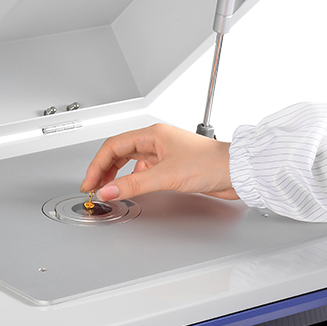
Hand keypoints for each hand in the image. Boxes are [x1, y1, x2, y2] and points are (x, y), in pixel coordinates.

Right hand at [80, 123, 238, 201]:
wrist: (236, 172)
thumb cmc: (211, 163)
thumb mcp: (166, 175)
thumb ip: (134, 185)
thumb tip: (110, 190)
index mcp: (153, 135)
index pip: (113, 146)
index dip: (97, 165)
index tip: (90, 183)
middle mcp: (157, 142)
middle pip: (119, 153)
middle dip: (104, 170)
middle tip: (94, 187)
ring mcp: (164, 155)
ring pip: (131, 163)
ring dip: (118, 176)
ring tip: (109, 190)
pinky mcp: (172, 168)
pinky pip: (144, 173)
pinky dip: (133, 181)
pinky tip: (131, 189)